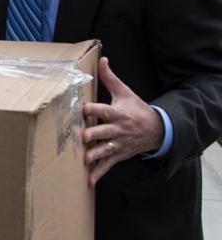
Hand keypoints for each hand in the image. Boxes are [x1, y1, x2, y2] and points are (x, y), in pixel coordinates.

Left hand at [82, 57, 164, 185]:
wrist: (157, 129)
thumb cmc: (136, 109)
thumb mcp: (125, 92)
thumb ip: (110, 78)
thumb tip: (102, 58)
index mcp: (117, 113)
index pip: (103, 110)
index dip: (92, 109)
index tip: (82, 109)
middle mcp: (117, 129)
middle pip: (104, 132)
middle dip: (94, 135)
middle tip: (83, 137)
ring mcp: (119, 144)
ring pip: (105, 150)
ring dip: (95, 155)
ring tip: (84, 159)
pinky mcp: (119, 155)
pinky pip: (108, 165)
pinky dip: (99, 173)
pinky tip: (89, 181)